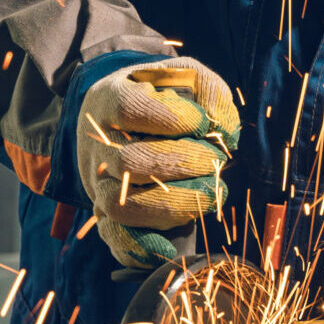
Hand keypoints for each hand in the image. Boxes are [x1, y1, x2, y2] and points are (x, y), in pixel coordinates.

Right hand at [75, 56, 238, 268]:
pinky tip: (171, 247)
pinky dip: (140, 248)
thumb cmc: (160, 94)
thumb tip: (226, 132)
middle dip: (183, 166)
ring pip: (123, 206)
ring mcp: (98, 180)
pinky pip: (114, 237)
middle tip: (215, 161)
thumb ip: (209, 92)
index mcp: (109, 99)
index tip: (202, 123)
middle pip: (130, 163)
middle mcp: (98, 143)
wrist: (118, 114)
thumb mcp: (183, 75)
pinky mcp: (104, 211)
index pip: (130, 109)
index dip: (173, 119)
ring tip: (211, 195)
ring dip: (174, 207)